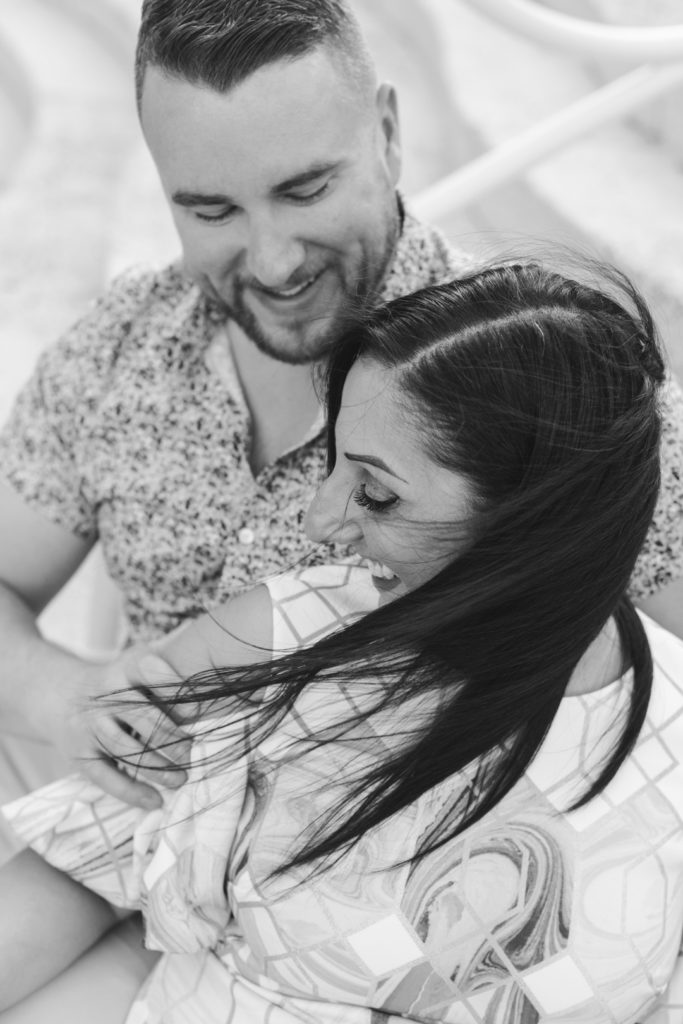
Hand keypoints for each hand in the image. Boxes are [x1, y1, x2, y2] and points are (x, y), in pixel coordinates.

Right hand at [50, 649, 191, 807]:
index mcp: (125, 667)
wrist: (61, 696)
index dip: (176, 689)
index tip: (199, 712)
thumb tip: (219, 699)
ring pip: (128, 751)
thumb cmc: (119, 684)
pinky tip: (156, 801)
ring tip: (183, 778)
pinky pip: (107, 777)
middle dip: (175, 740)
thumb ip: (169, 677)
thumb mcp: (137, 666)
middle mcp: (105, 695)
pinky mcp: (80, 754)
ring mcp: (90, 725)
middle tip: (196, 755)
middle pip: (144, 718)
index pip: (150, 671)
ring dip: (160, 769)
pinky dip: (133, 792)